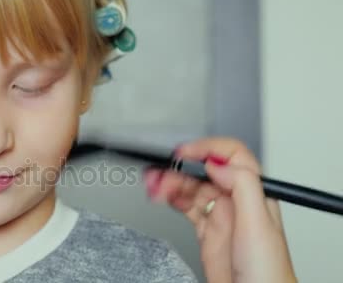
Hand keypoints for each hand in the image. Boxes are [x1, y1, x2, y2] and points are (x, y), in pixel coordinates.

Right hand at [142, 137, 296, 282]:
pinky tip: (162, 196)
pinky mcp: (207, 231)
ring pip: (191, 188)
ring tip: (153, 184)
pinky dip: (171, 198)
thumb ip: (243, 186)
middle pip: (203, 172)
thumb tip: (217, 163)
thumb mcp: (258, 224)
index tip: (183, 154)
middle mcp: (237, 201)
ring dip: (170, 182)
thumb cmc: (267, 272)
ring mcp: (221, 216)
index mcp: (253, 193)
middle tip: (158, 173)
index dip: (205, 149)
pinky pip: (186, 206)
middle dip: (179, 168)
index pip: (231, 156)